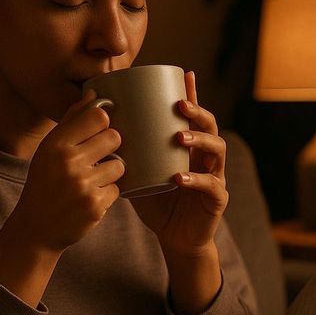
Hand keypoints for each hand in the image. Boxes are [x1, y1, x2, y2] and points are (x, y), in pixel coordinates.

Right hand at [6, 88, 125, 253]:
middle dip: (111, 146)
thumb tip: (95, 93)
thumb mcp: (49, 149)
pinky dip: (107, 193)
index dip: (103, 122)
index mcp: (56, 144)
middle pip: (114, 137)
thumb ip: (72, 120)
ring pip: (119, 165)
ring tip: (92, 180)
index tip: (98, 130)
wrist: (36, 228)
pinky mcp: (95, 206)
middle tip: (98, 156)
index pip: (97, 116)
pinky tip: (89, 198)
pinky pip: (117, 189)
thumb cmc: (45, 182)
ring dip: (110, 172)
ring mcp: (83, 185)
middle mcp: (69, 162)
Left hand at [130, 70, 227, 257]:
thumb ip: (130, 153)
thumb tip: (98, 132)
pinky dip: (196, 179)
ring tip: (180, 137)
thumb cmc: (158, 203)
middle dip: (197, 112)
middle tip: (179, 105)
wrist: (175, 238)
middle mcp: (207, 157)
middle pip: (211, 126)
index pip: (194, 116)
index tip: (186, 75)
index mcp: (191, 148)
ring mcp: (216, 176)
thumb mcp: (141, 172)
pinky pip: (211, 185)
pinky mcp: (217, 199)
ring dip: (199, 140)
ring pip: (217, 150)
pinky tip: (180, 177)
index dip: (193, 95)